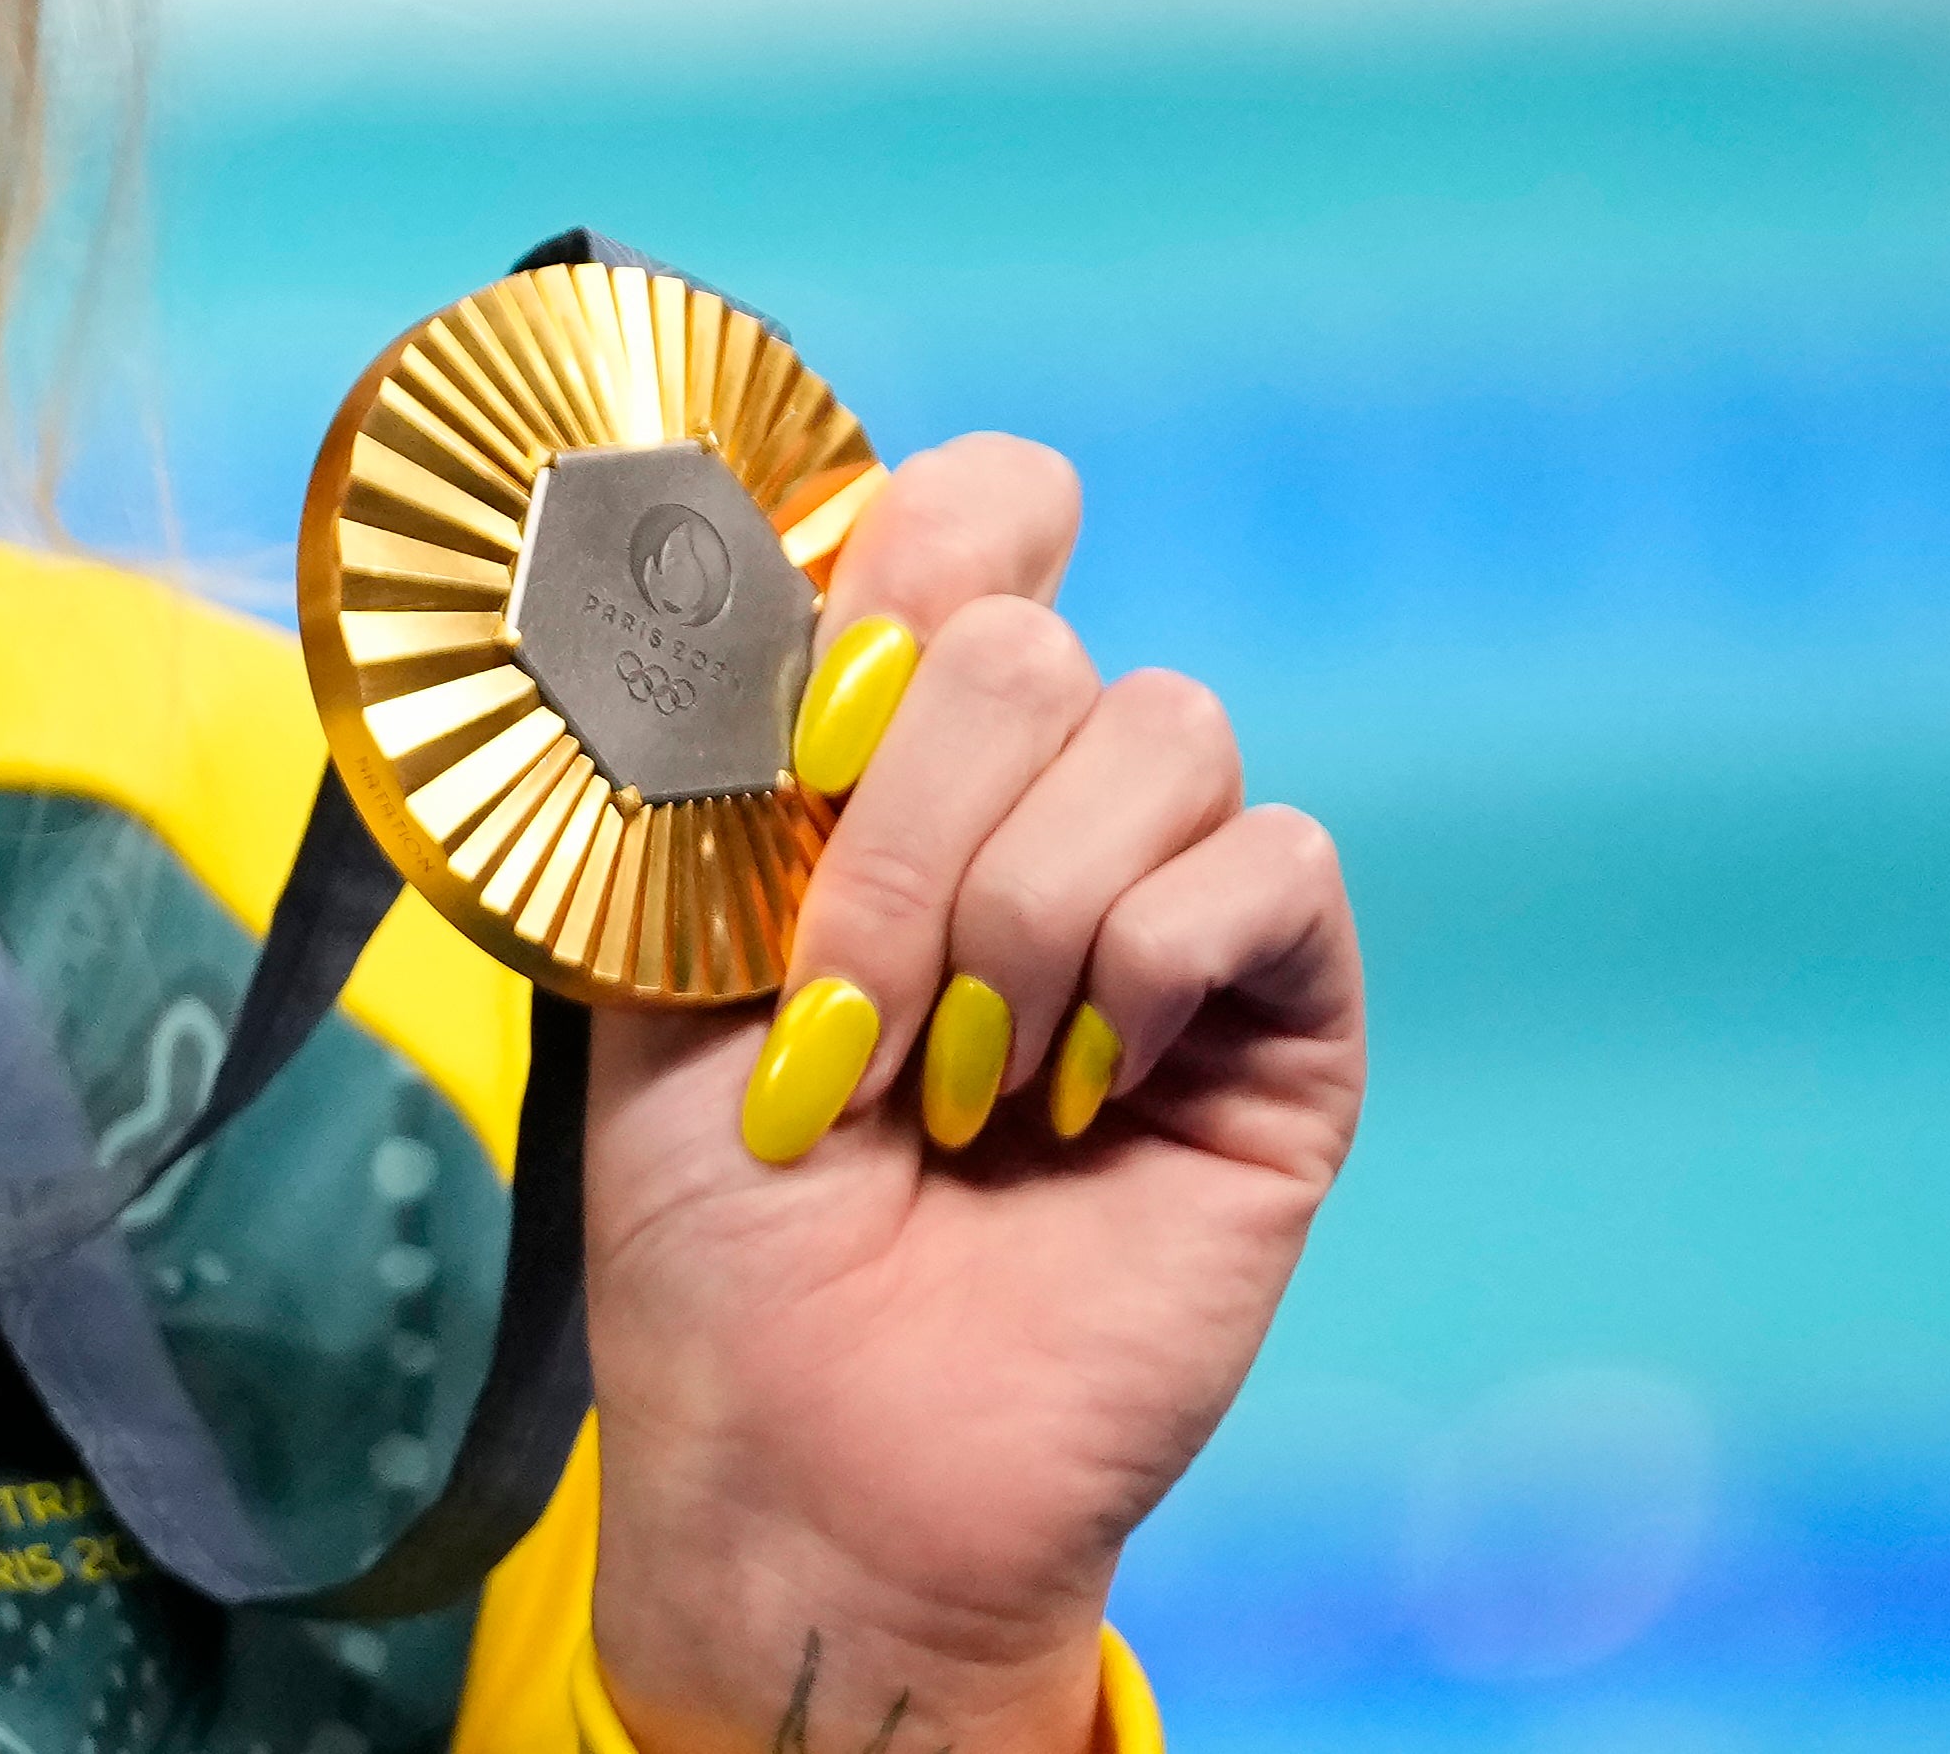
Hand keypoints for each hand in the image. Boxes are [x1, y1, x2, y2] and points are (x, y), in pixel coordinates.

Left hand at [573, 436, 1363, 1753]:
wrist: (807, 1433)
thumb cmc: (711, 1208)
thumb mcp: (663, 937)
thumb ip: (726, 736)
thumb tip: (779, 541)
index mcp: (891, 744)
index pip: (975, 515)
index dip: (908, 562)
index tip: (805, 724)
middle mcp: (1044, 795)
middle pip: (1033, 641)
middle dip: (902, 830)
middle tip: (842, 1013)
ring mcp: (1172, 897)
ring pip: (1162, 733)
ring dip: (1014, 915)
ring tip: (948, 1083)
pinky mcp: (1286, 1018)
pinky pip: (1270, 870)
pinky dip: (1148, 970)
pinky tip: (1078, 1093)